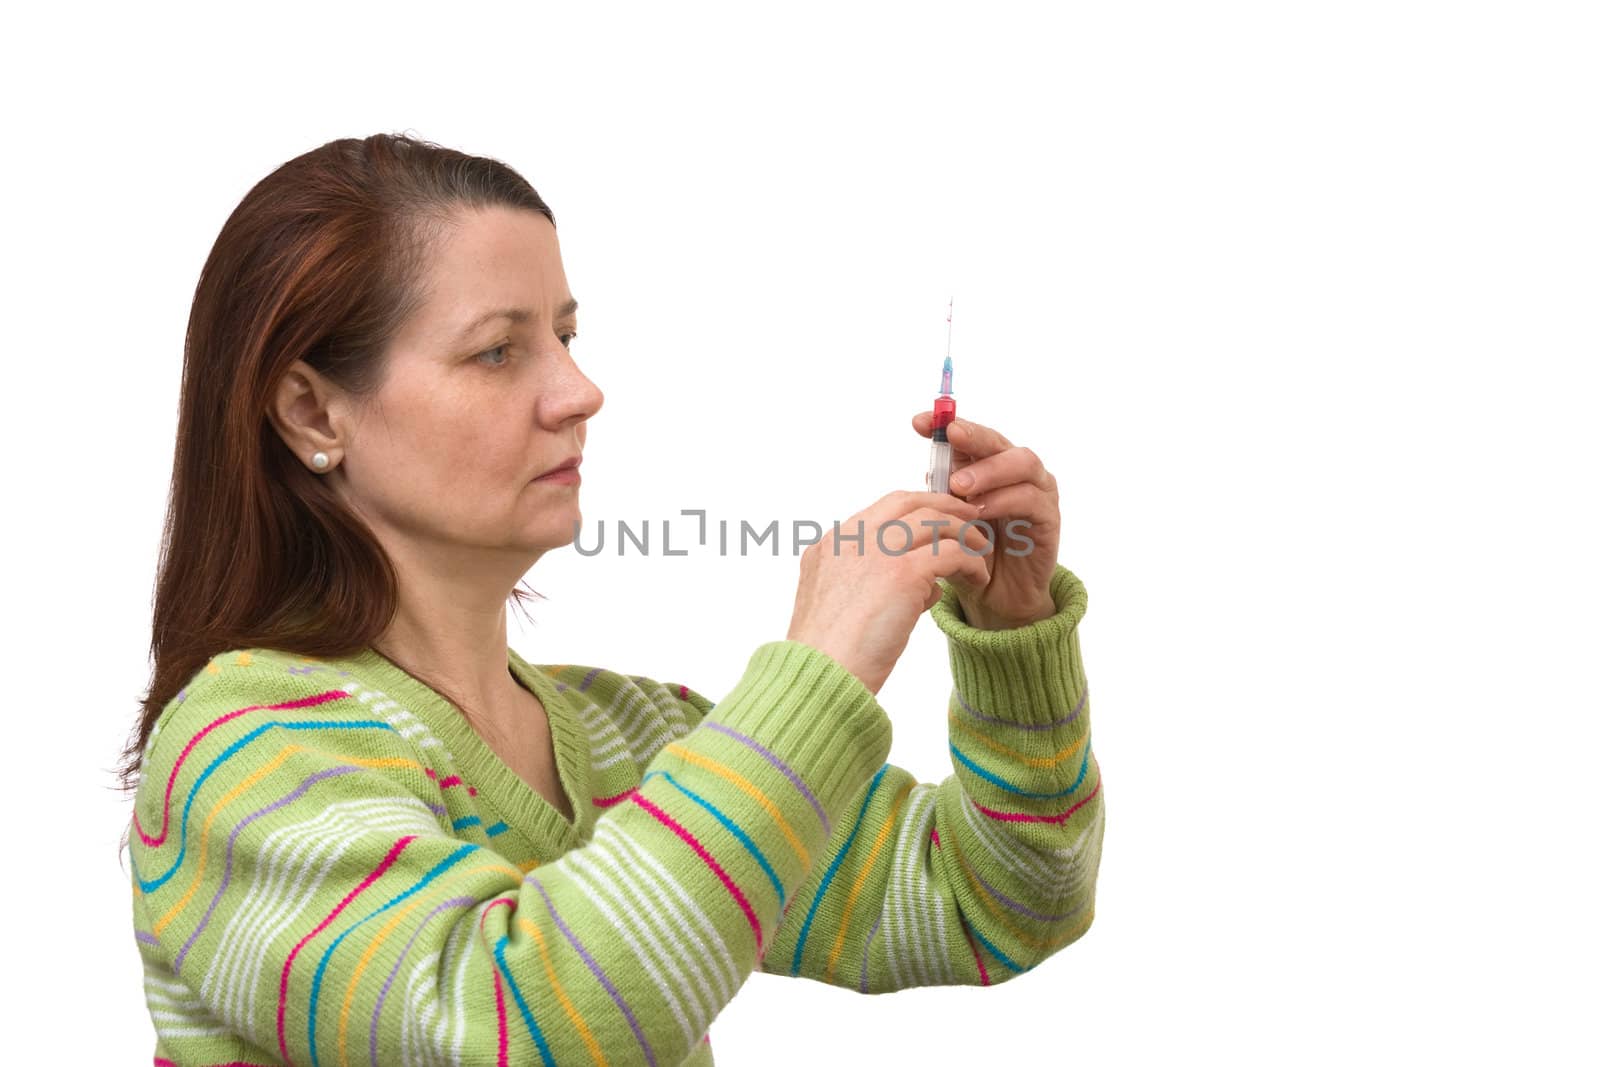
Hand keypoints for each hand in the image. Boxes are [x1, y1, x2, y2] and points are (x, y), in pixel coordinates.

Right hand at [786, 490, 991, 694]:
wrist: (822, 677)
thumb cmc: (832, 657)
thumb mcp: (842, 608)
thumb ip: (877, 587)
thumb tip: (926, 586)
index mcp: (832, 545)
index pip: (882, 508)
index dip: (916, 509)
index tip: (939, 520)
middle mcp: (852, 539)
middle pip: (908, 501)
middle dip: (944, 505)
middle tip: (970, 518)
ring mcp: (876, 551)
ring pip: (933, 520)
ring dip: (963, 533)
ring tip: (980, 552)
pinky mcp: (901, 573)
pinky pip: (951, 552)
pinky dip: (971, 562)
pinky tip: (978, 579)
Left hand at [912, 412, 1060, 628]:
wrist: (997, 596)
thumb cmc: (970, 554)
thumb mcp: (947, 523)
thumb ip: (940, 497)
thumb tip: (924, 474)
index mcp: (985, 466)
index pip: (968, 436)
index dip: (944, 424)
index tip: (918, 423)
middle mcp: (1015, 471)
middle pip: (997, 441)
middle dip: (972, 436)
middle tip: (949, 439)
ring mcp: (1037, 491)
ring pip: (1022, 462)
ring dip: (989, 471)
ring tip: (959, 486)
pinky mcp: (1049, 517)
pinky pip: (1031, 498)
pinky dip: (1004, 500)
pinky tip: (980, 510)